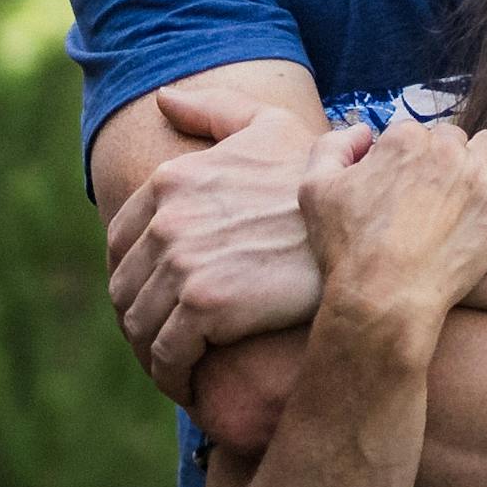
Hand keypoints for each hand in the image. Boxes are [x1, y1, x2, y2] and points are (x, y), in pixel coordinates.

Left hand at [108, 87, 321, 401]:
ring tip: (176, 369)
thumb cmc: (324, 180)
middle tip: (165, 341)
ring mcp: (183, 263)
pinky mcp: (205, 306)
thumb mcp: (271, 128)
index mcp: (171, 182)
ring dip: (151, 353)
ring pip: (140, 325)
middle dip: (139, 318)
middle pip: (125, 288)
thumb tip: (164, 100)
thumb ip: (216, 111)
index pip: (122, 243)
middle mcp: (166, 220)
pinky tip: (189, 386)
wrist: (364, 231)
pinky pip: (167, 354)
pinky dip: (171, 376)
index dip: (135, 276)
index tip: (158, 298)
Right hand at [296, 119, 486, 357]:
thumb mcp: (314, 190)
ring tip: (468, 194)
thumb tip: (363, 132)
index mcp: (403, 139)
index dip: (406, 162)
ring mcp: (478, 175)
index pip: (413, 135)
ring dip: (480, 161)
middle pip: (452, 140)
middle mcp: (444, 148)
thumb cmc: (348, 249)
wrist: (384, 297)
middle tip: (433, 201)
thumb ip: (334, 145)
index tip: (403, 190)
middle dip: (442, 162)